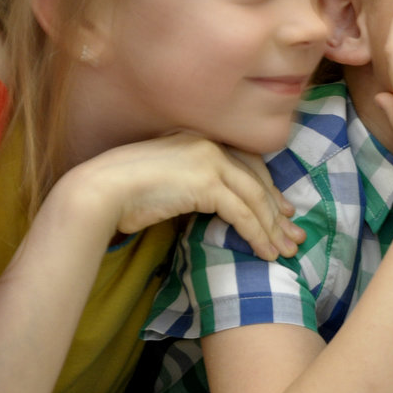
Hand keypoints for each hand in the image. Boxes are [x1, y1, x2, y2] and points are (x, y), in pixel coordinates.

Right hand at [61, 132, 302, 260]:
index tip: (281, 211)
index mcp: (200, 139)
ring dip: (272, 229)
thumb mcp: (167, 180)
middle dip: (277, 212)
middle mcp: (210, 145)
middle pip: (257, 181)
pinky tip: (266, 253)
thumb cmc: (122, 191)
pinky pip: (243, 213)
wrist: (99, 190)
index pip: (248, 164)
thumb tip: (215, 205)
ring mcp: (210, 160)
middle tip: (293, 235)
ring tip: (285, 252)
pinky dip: (258, 235)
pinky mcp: (207, 183)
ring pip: (255, 198)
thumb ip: (194, 185)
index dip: (268, 189)